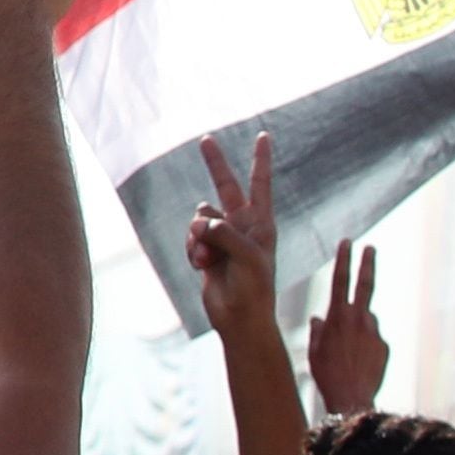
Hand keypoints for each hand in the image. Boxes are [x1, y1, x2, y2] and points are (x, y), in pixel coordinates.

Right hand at [185, 130, 281, 350]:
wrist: (240, 318)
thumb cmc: (254, 288)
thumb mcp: (247, 256)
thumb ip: (224, 232)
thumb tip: (200, 222)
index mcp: (261, 223)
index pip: (261, 183)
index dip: (260, 159)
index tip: (263, 136)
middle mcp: (243, 226)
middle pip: (226, 186)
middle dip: (215, 164)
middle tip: (206, 139)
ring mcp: (223, 238)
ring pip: (200, 218)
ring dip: (197, 236)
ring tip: (206, 258)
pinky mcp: (207, 252)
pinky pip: (190, 238)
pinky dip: (192, 250)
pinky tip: (200, 265)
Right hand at [308, 239, 384, 416]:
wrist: (352, 398)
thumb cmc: (326, 374)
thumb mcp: (314, 350)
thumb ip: (317, 330)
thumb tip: (318, 319)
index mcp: (337, 317)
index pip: (341, 280)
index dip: (344, 260)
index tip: (348, 242)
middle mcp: (358, 320)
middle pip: (365, 285)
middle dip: (367, 264)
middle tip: (370, 248)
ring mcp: (374, 332)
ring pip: (366, 320)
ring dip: (357, 327)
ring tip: (347, 353)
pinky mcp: (384, 346)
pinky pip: (372, 339)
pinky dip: (364, 346)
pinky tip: (357, 364)